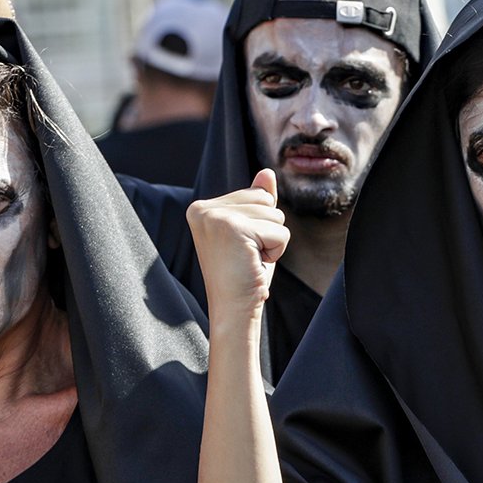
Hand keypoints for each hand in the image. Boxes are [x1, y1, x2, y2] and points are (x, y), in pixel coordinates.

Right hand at [188, 169, 288, 324]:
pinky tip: (255, 264)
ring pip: (275, 215)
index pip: (256, 195)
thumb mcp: (252, 233)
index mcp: (201, 208)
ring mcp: (216, 217)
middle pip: (266, 201)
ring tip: (250, 260)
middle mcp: (204, 209)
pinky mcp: (234, 229)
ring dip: (272, 242)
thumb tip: (267, 173)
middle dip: (268, 230)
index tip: (240, 248)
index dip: (260, 225)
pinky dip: (276, 251)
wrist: (233, 310)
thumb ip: (256, 201)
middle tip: (246, 255)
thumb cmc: (242, 275)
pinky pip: (280, 232)